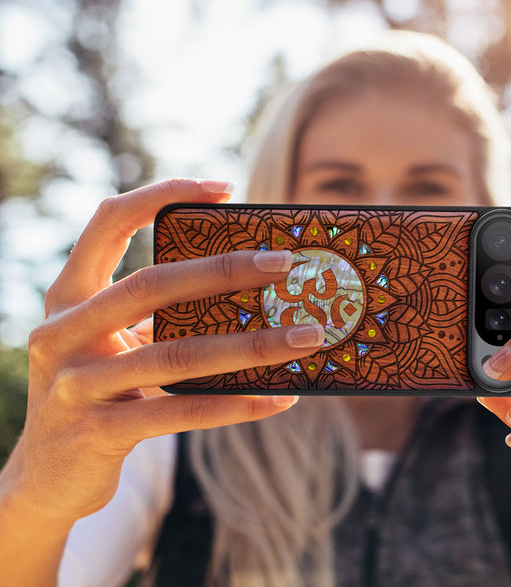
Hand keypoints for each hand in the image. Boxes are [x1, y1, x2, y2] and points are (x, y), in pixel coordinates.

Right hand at [3, 179, 323, 526]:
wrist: (47, 478)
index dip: (162, 195)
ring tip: (307, 336)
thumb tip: (250, 289)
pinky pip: (182, 411)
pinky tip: (281, 398)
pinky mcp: (98, 433)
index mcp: (69, 296)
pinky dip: (237, 404)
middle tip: (285, 263)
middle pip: (152, 284)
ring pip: (177, 354)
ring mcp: (76, 384)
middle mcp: (62, 332)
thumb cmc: (99, 391)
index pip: (108, 221)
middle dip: (225, 270)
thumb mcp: (114, 343)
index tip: (224, 188)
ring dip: (253, 345)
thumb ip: (157, 315)